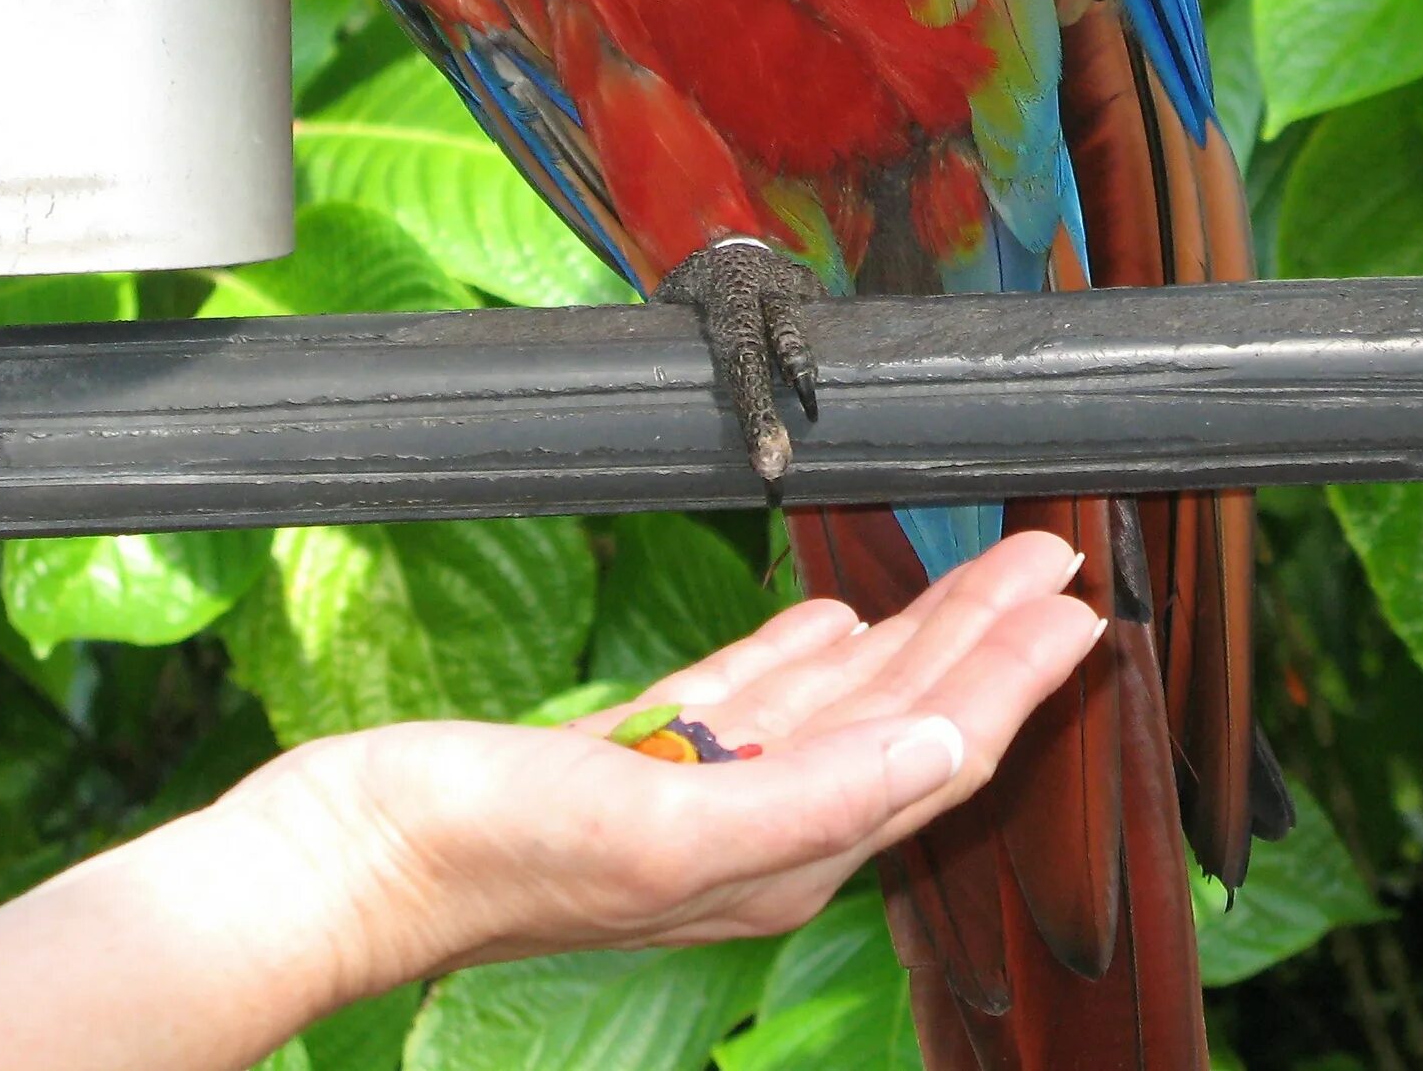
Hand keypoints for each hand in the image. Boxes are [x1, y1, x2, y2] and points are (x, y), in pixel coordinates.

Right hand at [227, 528, 1101, 999]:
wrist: (346, 861)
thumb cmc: (486, 854)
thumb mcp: (660, 825)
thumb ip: (811, 795)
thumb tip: (939, 751)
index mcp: (784, 852)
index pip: (937, 748)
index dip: (1012, 676)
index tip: (1076, 606)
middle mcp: (761, 829)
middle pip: (908, 715)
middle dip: (987, 639)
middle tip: (1052, 562)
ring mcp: (699, 792)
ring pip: (842, 699)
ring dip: (915, 634)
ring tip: (981, 574)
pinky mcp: (637, 759)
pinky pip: (753, 696)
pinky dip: (807, 655)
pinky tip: (839, 623)